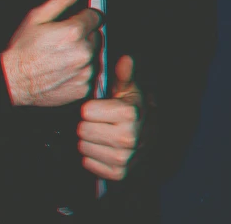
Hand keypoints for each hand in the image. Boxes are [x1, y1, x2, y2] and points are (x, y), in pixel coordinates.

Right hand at [1, 0, 102, 106]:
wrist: (13, 81)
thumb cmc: (22, 50)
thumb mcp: (37, 16)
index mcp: (74, 32)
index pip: (95, 17)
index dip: (84, 18)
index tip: (74, 23)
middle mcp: (84, 52)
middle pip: (96, 36)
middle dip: (84, 36)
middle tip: (64, 42)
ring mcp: (85, 72)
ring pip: (95, 56)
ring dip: (84, 55)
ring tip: (63, 58)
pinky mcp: (84, 88)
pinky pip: (91, 75)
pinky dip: (81, 73)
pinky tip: (64, 71)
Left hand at [77, 55, 143, 180]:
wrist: (147, 137)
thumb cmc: (133, 108)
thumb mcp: (128, 89)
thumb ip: (124, 74)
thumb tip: (125, 58)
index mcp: (129, 113)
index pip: (86, 112)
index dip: (90, 108)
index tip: (99, 107)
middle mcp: (128, 137)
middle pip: (82, 130)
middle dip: (87, 124)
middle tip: (99, 122)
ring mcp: (123, 157)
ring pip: (83, 148)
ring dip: (88, 141)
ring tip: (101, 133)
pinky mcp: (118, 173)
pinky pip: (88, 163)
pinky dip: (92, 156)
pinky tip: (102, 147)